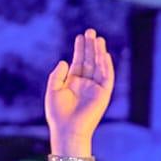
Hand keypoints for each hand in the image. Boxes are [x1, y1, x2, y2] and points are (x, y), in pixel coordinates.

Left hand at [45, 28, 114, 154]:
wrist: (67, 129)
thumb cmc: (58, 113)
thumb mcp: (53, 90)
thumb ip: (57, 75)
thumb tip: (65, 61)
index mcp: (73, 82)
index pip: (78, 62)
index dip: (80, 49)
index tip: (80, 37)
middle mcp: (85, 83)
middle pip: (89, 61)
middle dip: (90, 47)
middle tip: (90, 31)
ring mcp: (95, 88)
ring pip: (99, 66)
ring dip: (99, 52)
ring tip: (98, 38)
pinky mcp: (103, 94)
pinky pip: (107, 77)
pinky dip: (106, 66)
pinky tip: (104, 55)